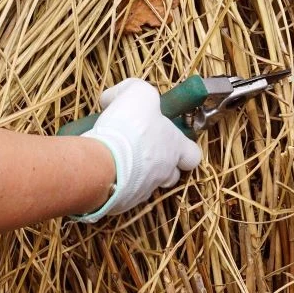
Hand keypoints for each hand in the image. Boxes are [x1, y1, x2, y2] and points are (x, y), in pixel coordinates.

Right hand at [76, 78, 202, 221]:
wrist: (103, 163)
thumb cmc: (129, 128)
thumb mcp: (138, 93)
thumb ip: (134, 89)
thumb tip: (113, 98)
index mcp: (175, 148)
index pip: (193, 155)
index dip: (184, 148)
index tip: (169, 138)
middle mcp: (164, 173)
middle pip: (169, 174)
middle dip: (157, 163)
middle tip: (138, 148)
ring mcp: (143, 191)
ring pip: (144, 184)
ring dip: (133, 173)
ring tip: (114, 157)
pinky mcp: (120, 203)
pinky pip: (120, 193)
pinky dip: (113, 182)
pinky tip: (100, 168)